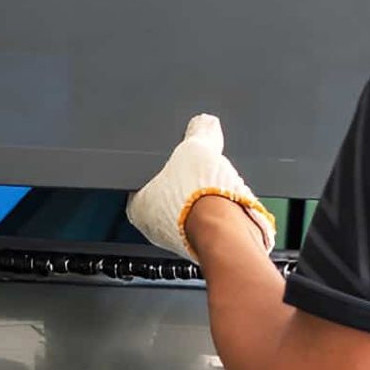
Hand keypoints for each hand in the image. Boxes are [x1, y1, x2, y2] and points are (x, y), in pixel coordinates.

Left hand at [127, 114, 275, 258]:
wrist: (226, 230)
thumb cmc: (197, 197)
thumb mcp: (196, 147)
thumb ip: (198, 132)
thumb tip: (204, 122)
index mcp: (139, 206)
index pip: (144, 181)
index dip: (162, 167)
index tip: (178, 158)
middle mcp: (156, 229)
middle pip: (170, 197)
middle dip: (187, 184)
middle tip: (203, 169)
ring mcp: (182, 241)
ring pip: (193, 213)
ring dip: (207, 200)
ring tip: (221, 186)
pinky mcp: (208, 247)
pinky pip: (213, 225)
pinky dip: (221, 214)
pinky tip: (231, 203)